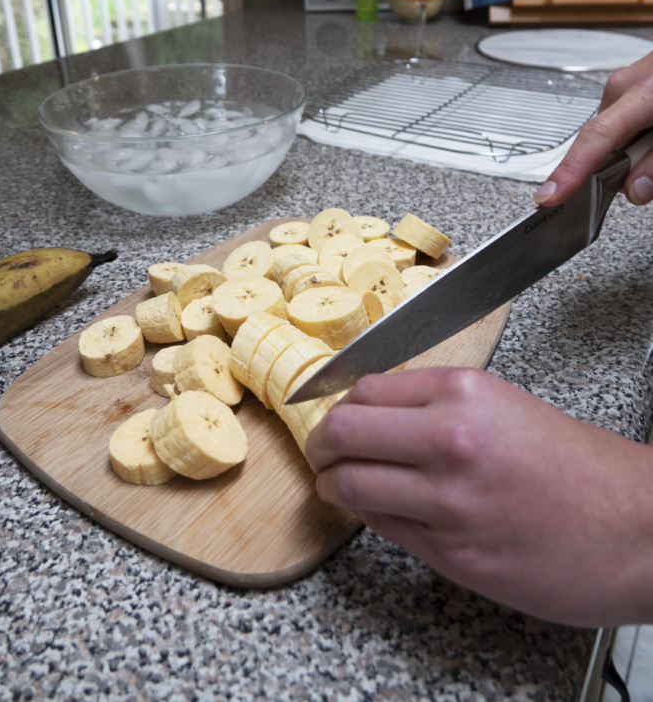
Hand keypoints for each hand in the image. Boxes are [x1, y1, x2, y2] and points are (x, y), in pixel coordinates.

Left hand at [306, 367, 652, 626]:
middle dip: (321, 444)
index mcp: (463, 393)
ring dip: (334, 484)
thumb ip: (436, 404)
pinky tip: (381, 508)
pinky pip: (384, 527)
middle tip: (321, 451)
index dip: (339, 403)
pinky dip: (372, 516)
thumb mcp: (504, 405)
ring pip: (350, 486)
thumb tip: (374, 411)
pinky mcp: (452, 553)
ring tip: (337, 482)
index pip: (364, 390)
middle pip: (342, 433)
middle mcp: (448, 440)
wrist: (636, 527)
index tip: (332, 412)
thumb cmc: (579, 466)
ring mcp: (447, 502)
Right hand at [533, 50, 652, 206]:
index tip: (548, 196)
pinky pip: (624, 122)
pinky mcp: (631, 84)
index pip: (595, 140)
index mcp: (642, 93)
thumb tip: (636, 189)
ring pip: (617, 136)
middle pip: (605, 145)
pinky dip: (640, 135)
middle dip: (626, 166)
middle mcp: (623, 86)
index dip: (570, 172)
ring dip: (639, 149)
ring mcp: (625, 82)